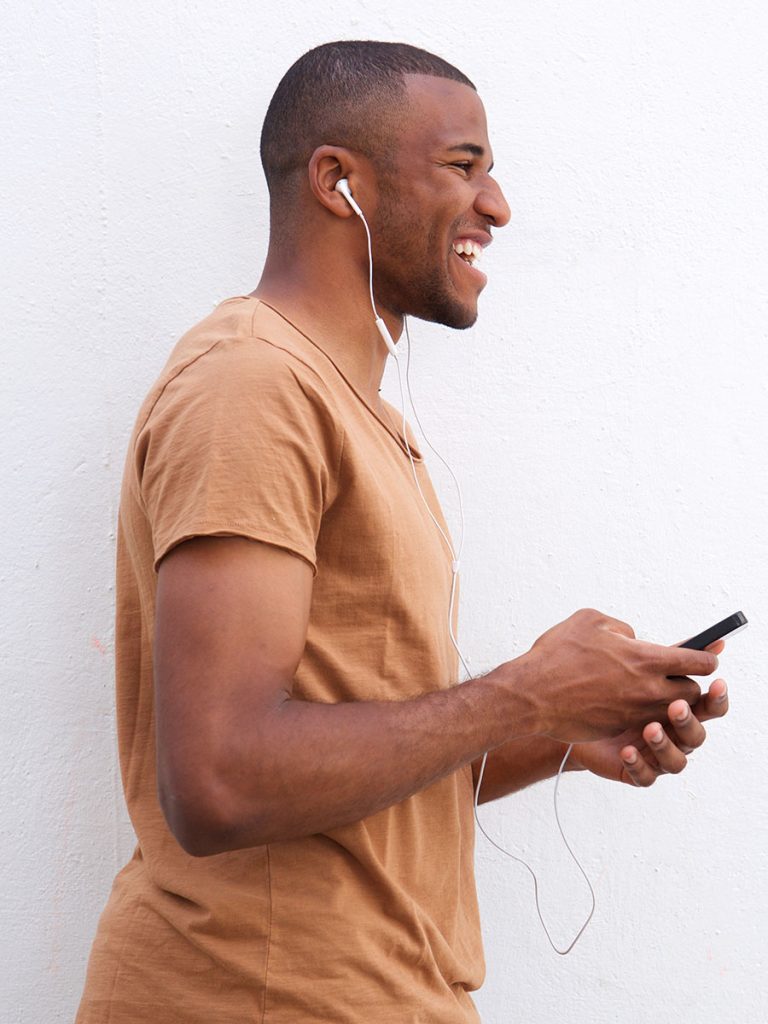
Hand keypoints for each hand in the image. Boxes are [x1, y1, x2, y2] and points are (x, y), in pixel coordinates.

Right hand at [521, 609, 717, 742]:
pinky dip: (642, 713)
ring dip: (667, 701)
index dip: (706, 657)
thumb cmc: (556, 655)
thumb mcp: (589, 621)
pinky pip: (644, 722)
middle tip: (674, 674)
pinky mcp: (619, 728)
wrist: (531, 695)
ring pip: (670, 712)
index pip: (698, 662)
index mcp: (645, 659)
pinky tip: (624, 701)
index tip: (706, 655)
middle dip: (687, 683)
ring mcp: (634, 713)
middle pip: (691, 693)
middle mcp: (647, 690)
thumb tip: (633, 639)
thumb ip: (621, 628)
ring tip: (649, 689)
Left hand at [569, 640, 727, 784]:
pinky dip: (639, 764)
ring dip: (665, 745)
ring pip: (676, 762)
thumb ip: (675, 656)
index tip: (716, 683)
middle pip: (696, 735)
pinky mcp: (634, 770)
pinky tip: (626, 750)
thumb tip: (716, 642)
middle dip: (688, 721)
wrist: (570, 707)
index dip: (715, 697)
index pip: (708, 707)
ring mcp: (655, 755)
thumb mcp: (641, 666)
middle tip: (675, 706)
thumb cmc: (611, 685)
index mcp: (680, 708)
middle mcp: (673, 735)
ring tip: (650, 728)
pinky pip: (644, 776)